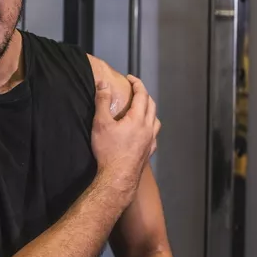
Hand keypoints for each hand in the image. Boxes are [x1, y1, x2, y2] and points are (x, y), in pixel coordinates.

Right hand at [91, 75, 160, 195]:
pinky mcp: (148, 152)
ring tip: (141, 109)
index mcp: (138, 119)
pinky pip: (154, 135)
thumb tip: (103, 83)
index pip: (142, 94)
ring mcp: (150, 141)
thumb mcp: (101, 123)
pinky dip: (150, 127)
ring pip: (156, 120)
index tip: (130, 78)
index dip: (137, 83)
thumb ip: (102, 101)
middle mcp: (148, 128)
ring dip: (149, 111)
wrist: (117, 178)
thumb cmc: (108, 151)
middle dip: (144, 94)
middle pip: (151, 105)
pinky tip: (143, 132)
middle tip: (135, 90)